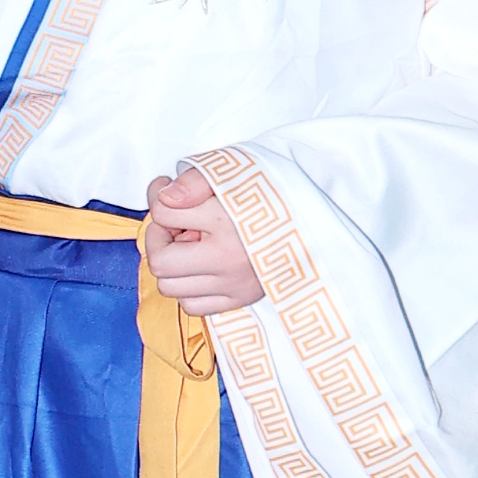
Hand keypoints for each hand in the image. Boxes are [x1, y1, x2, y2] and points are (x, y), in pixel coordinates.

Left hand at [142, 165, 265, 316]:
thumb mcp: (237, 171)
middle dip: (159, 237)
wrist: (318, 218)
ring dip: (172, 264)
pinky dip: (187, 287)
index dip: (159, 196)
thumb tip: (164, 196)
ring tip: (191, 243)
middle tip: (175, 221)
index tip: (167, 188)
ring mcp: (234, 285)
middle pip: (160, 261)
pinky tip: (200, 265)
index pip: (164, 212)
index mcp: (227, 222)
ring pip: (170, 287)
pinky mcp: (240, 299)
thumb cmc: (275, 192)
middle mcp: (228, 260)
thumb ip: (196, 180)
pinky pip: (192, 305)